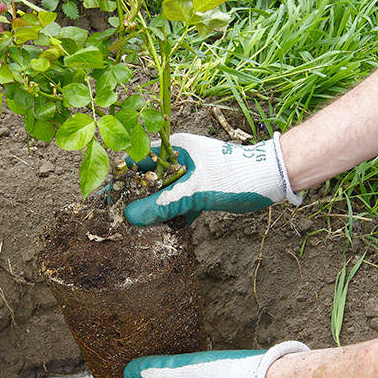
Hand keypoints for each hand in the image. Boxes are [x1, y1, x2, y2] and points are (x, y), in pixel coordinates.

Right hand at [124, 132, 302, 225]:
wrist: (272, 180)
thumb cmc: (236, 176)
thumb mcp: (195, 192)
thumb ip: (163, 204)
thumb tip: (130, 216)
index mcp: (175, 147)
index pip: (136, 158)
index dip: (120, 177)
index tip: (106, 198)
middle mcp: (180, 158)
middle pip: (147, 178)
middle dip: (134, 197)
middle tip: (118, 218)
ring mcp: (190, 175)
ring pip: (162, 192)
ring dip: (153, 209)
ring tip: (137, 228)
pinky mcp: (200, 191)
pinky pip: (178, 203)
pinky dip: (171, 215)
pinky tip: (163, 231)